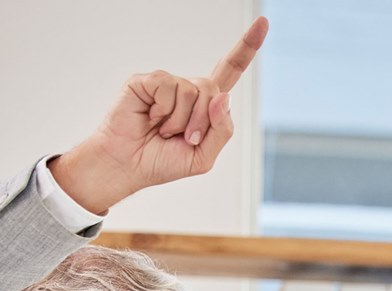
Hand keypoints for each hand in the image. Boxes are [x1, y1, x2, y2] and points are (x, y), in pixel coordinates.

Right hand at [50, 18, 267, 212]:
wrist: (128, 167)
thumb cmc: (162, 162)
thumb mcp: (204, 157)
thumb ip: (222, 130)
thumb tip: (223, 97)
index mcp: (205, 105)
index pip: (230, 71)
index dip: (246, 47)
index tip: (263, 22)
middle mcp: (188, 89)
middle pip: (214, 89)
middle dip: (202, 122)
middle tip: (184, 139)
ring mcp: (167, 83)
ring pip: (192, 90)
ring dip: (181, 120)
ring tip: (163, 131)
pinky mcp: (147, 81)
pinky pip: (168, 86)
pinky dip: (163, 110)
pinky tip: (150, 118)